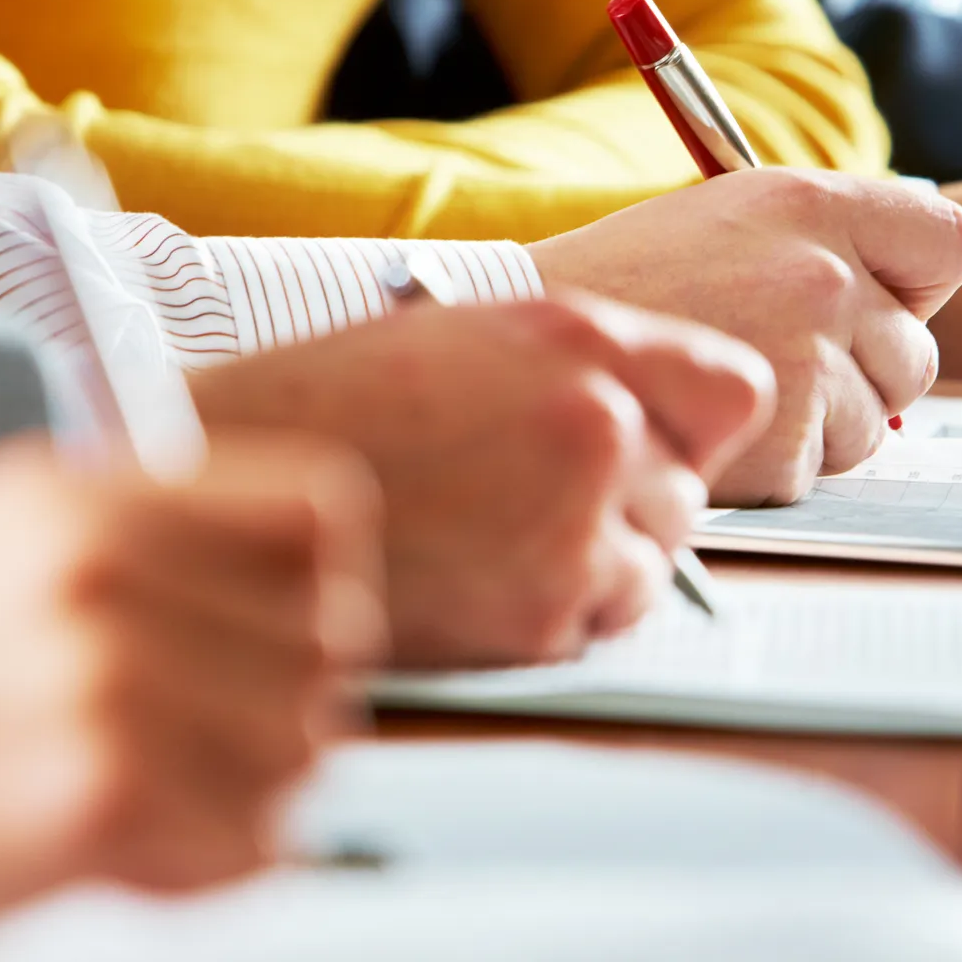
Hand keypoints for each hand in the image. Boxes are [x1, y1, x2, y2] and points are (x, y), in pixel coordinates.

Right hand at [0, 433, 383, 961]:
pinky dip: (202, 871)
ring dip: (245, 797)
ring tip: (140, 803)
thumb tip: (332, 586)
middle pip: (331, 638)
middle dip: (278, 713)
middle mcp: (92, 561)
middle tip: (183, 751)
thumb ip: (153, 547)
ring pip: (306, 744)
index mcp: (74, 492)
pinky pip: (255, 842)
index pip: (325, 512)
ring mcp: (92, 670)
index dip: (318, 591)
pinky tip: (110, 861)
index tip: (263, 645)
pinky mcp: (91, 791)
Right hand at [188, 295, 771, 666]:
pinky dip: (548, 616)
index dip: (694, 425)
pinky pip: (597, 624)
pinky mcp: (543, 614)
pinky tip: (471, 579)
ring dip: (593, 567)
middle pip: (688, 490)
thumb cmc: (329, 413)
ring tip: (490, 540)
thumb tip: (667, 418)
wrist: (228, 494)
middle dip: (628, 505)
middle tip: (528, 503)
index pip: (733, 391)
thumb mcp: (468, 337)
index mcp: (577, 337)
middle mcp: (592, 421)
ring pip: (652, 565)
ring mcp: (574, 522)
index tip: (659, 443)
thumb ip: (583, 364)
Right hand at [529, 168, 961, 504]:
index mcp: (812, 204)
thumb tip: (906, 308)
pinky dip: (771, 466)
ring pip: (873, 426)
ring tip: (732, 392)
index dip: (915, 284)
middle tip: (778, 363)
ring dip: (816, 426)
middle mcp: (822, 277)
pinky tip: (714, 427)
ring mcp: (808, 363)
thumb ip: (826, 243)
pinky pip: (817, 471)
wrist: (526, 345)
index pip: (949, 244)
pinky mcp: (784, 443)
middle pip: (916, 356)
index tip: (877, 302)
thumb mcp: (729, 216)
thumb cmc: (623, 284)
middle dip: (863, 374)